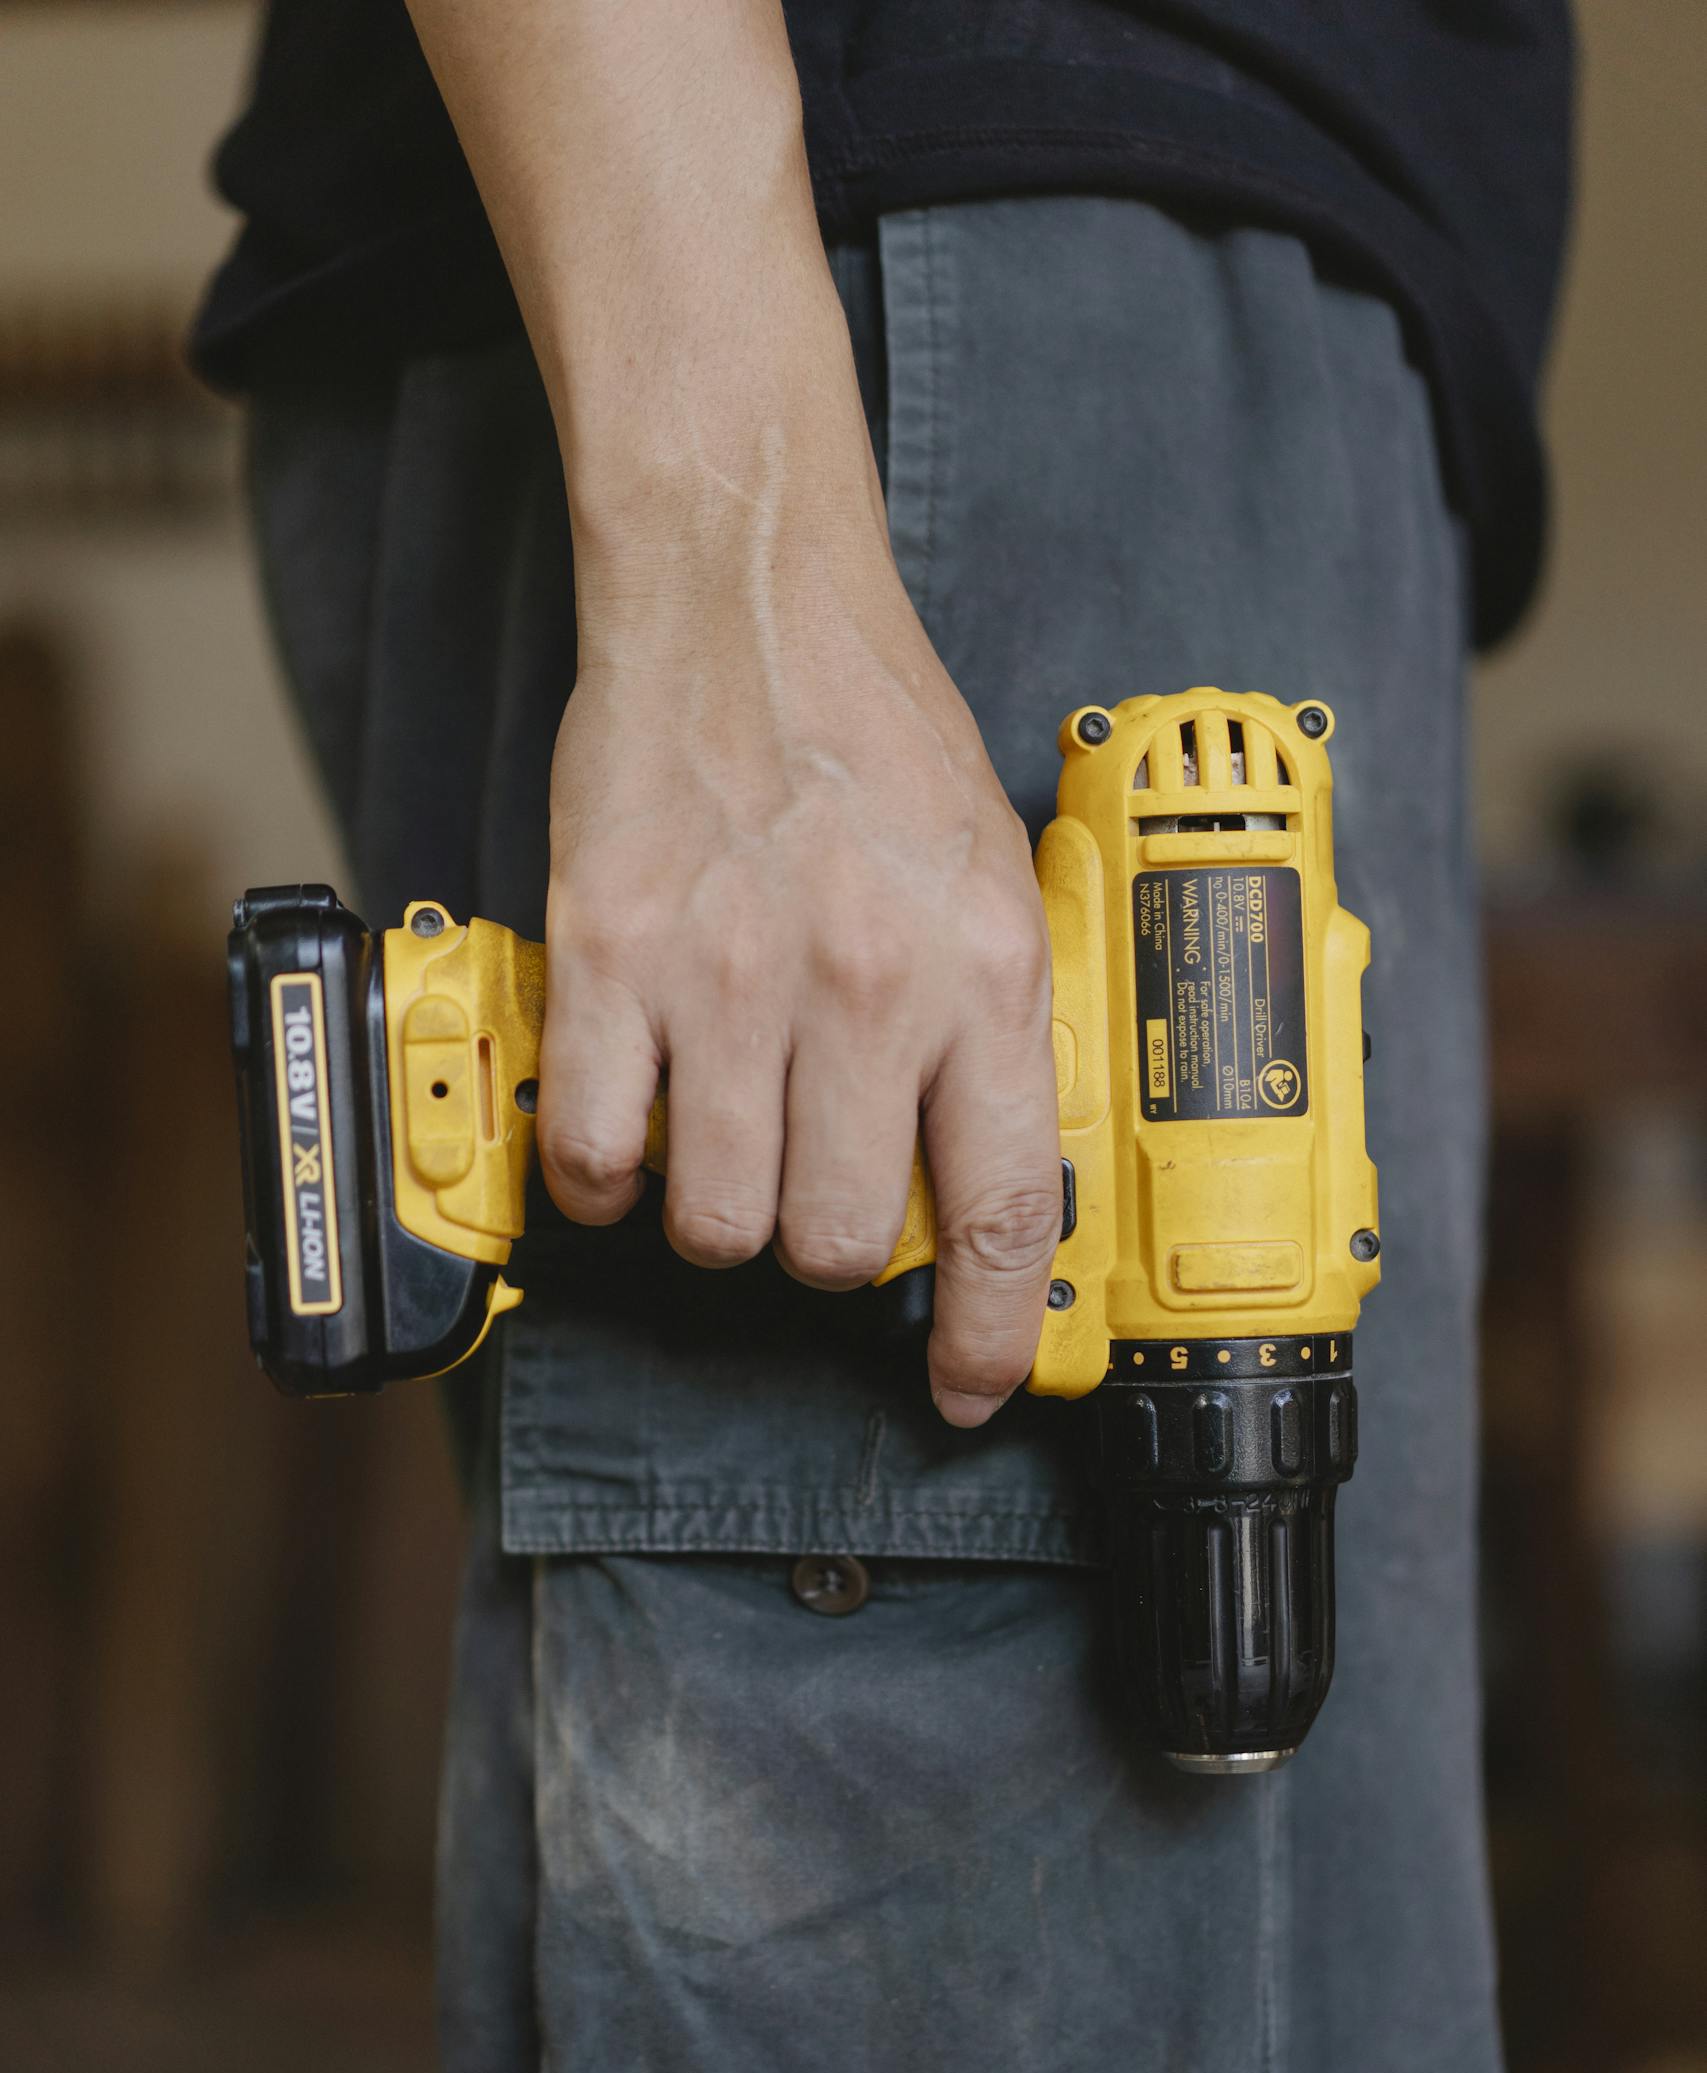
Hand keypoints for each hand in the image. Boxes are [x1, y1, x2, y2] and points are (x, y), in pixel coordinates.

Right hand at [537, 492, 1062, 1425]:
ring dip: (718, 1215)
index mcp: (979, 974)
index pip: (1001, 1213)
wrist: (744, 605)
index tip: (973, 1388)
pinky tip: (635, 1123)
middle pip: (840, 1245)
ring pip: (717, 1223)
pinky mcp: (615, 961)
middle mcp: (863, 987)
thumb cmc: (870, 737)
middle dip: (827, 1252)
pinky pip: (601, 1157)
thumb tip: (983, 1176)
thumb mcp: (991, 878)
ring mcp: (730, 980)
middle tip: (813, 1191)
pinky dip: (610, 1176)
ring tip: (724, 1140)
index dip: (990, 1336)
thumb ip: (988, 1027)